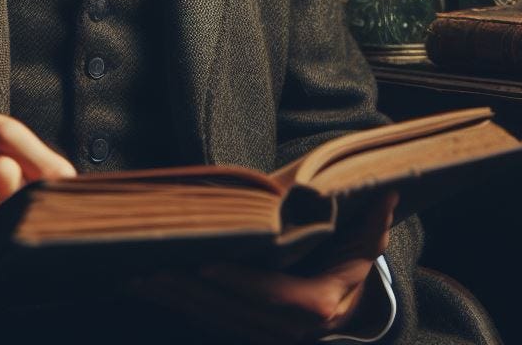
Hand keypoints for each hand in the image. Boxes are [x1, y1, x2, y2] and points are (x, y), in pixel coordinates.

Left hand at [124, 189, 398, 344]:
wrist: (353, 297)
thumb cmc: (355, 258)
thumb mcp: (369, 238)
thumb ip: (374, 218)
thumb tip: (386, 191)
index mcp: (317, 306)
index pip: (269, 296)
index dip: (235, 282)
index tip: (202, 264)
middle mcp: (288, 330)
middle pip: (230, 311)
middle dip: (186, 290)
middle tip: (146, 265)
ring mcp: (265, 335)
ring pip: (212, 319)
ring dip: (173, 299)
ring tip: (135, 274)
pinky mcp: (247, 333)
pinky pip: (209, 320)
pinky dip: (178, 305)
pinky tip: (149, 285)